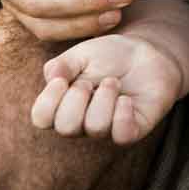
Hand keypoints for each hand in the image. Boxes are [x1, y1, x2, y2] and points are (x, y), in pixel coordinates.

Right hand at [30, 33, 182, 143]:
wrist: (146, 53)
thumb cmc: (109, 57)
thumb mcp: (81, 54)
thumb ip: (62, 64)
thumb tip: (52, 76)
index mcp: (62, 105)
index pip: (41, 119)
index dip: (48, 100)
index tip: (61, 79)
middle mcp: (81, 123)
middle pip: (66, 128)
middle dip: (78, 97)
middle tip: (91, 81)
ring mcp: (108, 129)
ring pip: (96, 127)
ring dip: (105, 97)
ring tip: (114, 82)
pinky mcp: (134, 129)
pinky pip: (122, 136)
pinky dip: (123, 115)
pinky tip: (126, 99)